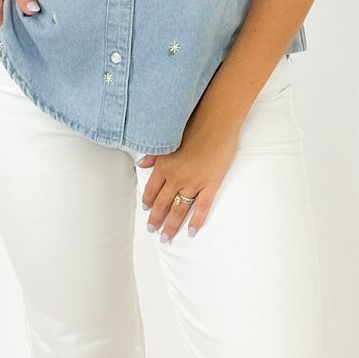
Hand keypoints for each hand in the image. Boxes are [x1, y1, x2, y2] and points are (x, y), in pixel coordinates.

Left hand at [135, 112, 240, 241]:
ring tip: (166, 236)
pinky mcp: (211, 184)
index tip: (147, 210)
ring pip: (179, 209)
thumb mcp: (168, 137)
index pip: (152, 190)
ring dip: (171, 225)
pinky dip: (197, 220)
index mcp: (164, 166)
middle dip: (156, 219)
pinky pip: (202, 207)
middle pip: (163, 204)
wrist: (216, 120)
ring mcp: (194, 182)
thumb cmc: (193, 124)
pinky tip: (192, 231)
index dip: (148, 202)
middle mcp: (176, 177)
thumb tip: (142, 163)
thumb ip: (154, 153)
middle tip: (152, 230)